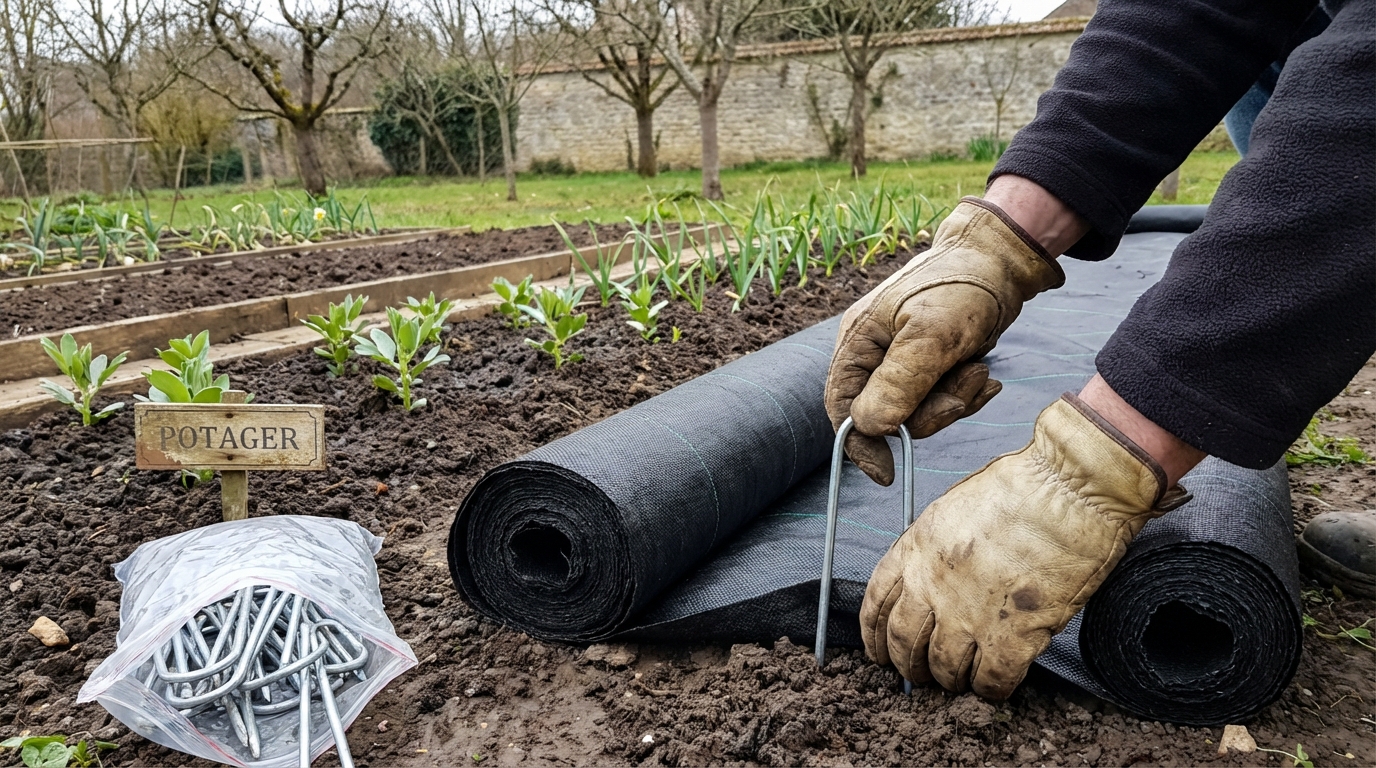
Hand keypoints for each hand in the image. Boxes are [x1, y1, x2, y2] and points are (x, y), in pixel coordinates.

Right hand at [824, 197, 1064, 484]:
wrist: (1003, 258)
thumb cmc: (962, 286)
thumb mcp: (932, 334)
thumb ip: (899, 382)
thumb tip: (870, 428)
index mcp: (859, 342)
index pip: (842, 407)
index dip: (860, 444)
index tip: (887, 474)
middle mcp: (875, 353)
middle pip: (888, 415)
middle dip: (931, 410)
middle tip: (966, 384)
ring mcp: (904, 359)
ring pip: (919, 411)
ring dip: (955, 398)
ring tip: (978, 369)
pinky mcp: (932, 363)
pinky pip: (941, 398)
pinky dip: (965, 392)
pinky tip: (984, 373)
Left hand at [860, 394, 1190, 698]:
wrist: (1068, 489)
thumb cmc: (1021, 488)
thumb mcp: (952, 510)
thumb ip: (932, 549)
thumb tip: (930, 582)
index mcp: (915, 549)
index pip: (876, 602)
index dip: (874, 634)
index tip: (879, 651)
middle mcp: (931, 584)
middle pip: (904, 642)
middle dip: (910, 665)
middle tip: (922, 675)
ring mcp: (969, 613)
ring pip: (944, 667)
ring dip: (951, 679)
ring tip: (963, 679)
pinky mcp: (1013, 634)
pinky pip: (992, 680)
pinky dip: (992, 689)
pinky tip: (998, 684)